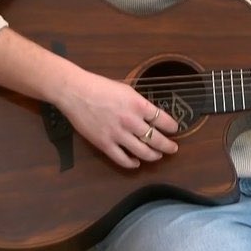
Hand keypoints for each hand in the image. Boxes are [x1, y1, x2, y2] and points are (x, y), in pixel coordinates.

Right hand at [56, 70, 179, 169]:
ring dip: (153, 155)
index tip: (175, 129)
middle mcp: (131, 121)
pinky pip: (122, 159)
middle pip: (156, 139)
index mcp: (138, 105)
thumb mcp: (126, 90)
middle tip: (173, 148)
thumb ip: (139, 104)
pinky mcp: (104, 144)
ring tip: (158, 155)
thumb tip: (150, 115)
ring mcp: (118, 135)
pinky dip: (132, 163)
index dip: (172, 126)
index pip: (163, 120)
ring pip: (143, 152)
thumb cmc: (100, 86)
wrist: (76, 92)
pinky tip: (136, 162)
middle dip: (168, 146)